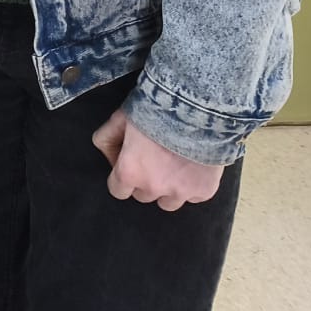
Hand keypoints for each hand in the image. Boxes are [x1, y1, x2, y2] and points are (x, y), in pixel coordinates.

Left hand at [91, 108, 223, 210]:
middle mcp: (154, 188)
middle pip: (143, 196)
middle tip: (154, 160)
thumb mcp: (120, 119)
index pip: (118, 191)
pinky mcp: (204, 191)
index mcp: (129, 173)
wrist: (196, 108)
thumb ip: (107, 138)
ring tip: (174, 166)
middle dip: (145, 181)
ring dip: (168, 189)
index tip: (129, 167)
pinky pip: (194, 196)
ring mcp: (181, 192)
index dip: (122, 178)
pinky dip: (193, 185)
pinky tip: (194, 166)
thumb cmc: (154, 110)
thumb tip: (109, 155)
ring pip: (169, 202)